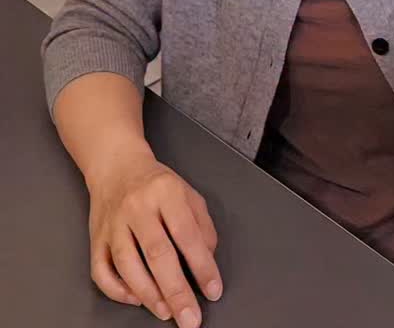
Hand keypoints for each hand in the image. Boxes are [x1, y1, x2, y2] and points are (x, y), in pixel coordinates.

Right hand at [88, 148, 221, 325]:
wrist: (116, 166)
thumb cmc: (156, 183)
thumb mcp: (188, 193)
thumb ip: (202, 225)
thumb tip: (207, 261)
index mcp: (165, 191)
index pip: (186, 234)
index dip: (202, 266)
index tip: (213, 290)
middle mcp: (137, 207)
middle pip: (157, 253)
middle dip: (176, 291)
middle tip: (190, 318)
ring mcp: (113, 223)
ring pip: (128, 265)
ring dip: (148, 294)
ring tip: (166, 312)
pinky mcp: (96, 238)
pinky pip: (101, 271)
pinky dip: (117, 290)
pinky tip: (135, 299)